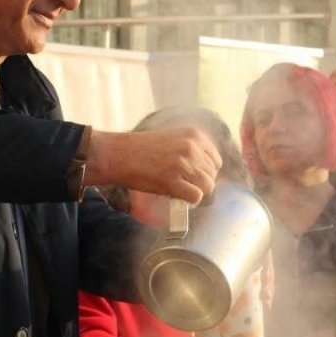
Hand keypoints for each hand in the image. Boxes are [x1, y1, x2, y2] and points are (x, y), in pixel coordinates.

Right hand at [88, 127, 223, 203]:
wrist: (118, 154)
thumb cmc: (143, 149)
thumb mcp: (173, 139)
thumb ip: (192, 150)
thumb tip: (208, 171)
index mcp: (195, 135)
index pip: (216, 160)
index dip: (206, 171)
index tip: (193, 176)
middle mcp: (192, 148)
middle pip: (212, 175)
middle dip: (200, 183)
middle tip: (183, 184)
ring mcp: (183, 164)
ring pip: (207, 187)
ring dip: (195, 192)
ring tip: (179, 189)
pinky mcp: (173, 181)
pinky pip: (196, 197)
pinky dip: (189, 201)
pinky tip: (177, 196)